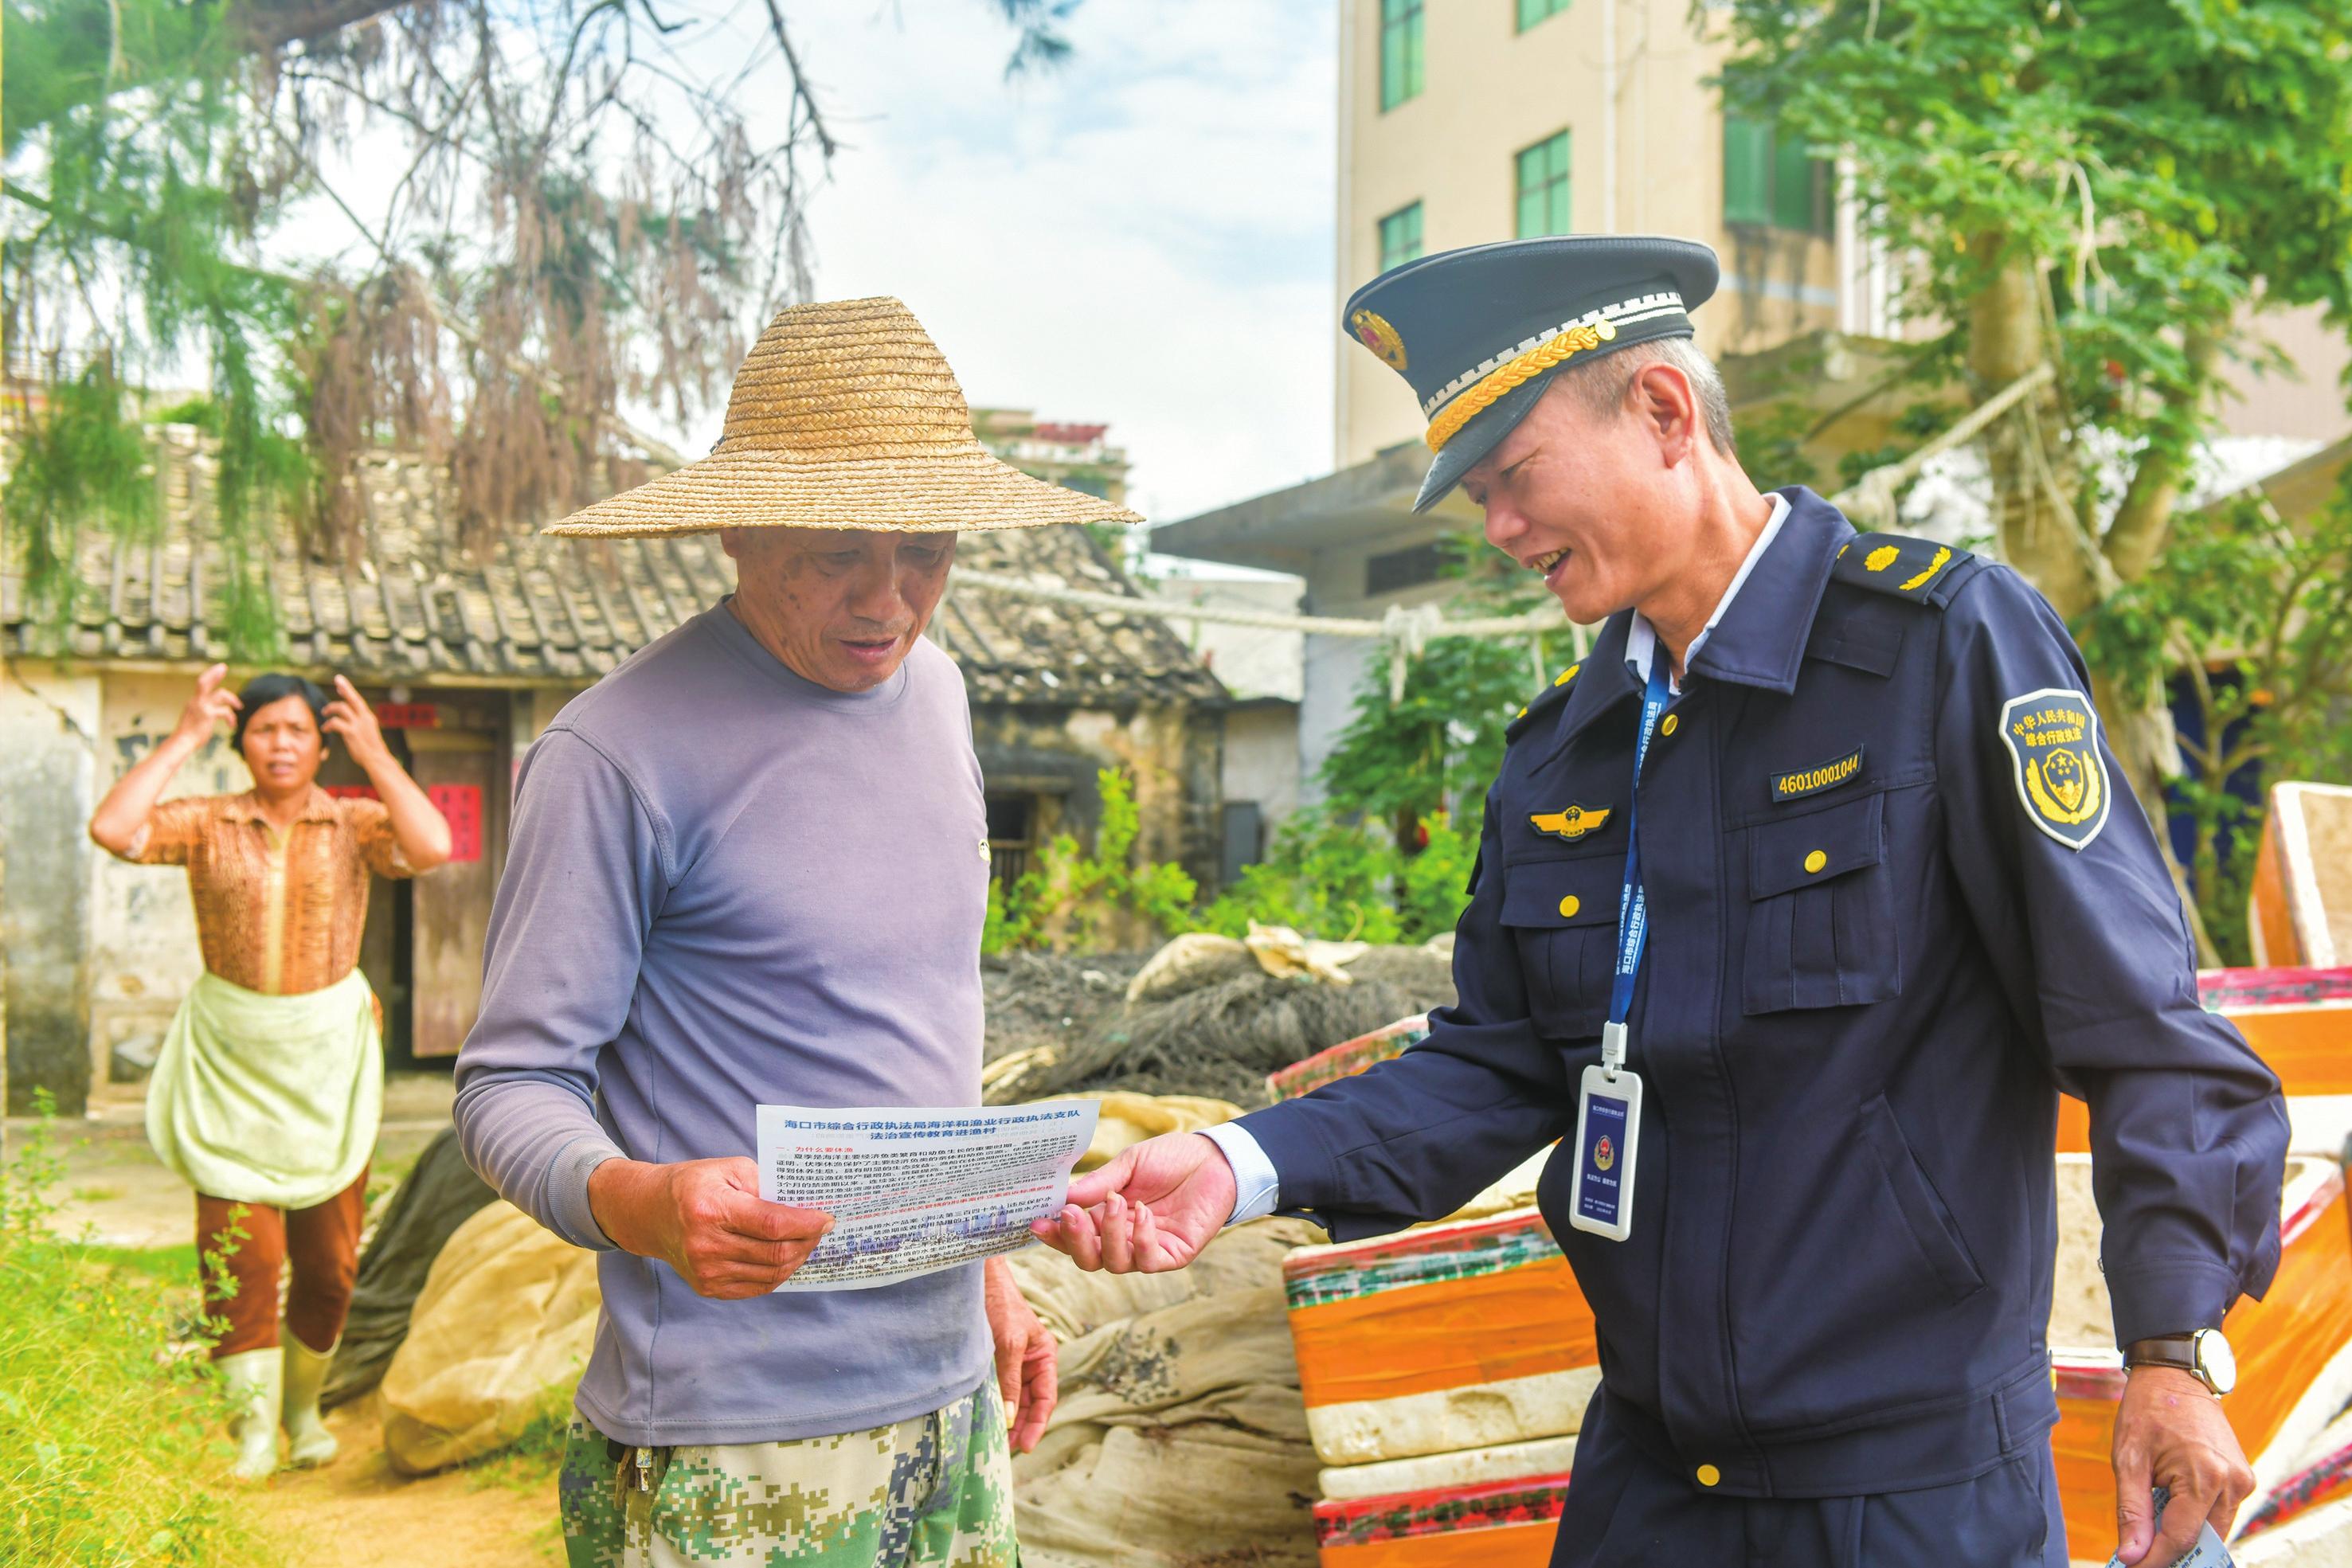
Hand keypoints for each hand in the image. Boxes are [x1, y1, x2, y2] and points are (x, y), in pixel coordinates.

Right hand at [172, 664, 240, 747]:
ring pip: (221, 694)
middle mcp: (196, 701)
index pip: (201, 684)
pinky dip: (231, 718)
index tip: (219, 669)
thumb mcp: (194, 719)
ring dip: (233, 699)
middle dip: (215, 673)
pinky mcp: (208, 715)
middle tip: (224, 667)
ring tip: (239, 707)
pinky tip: (232, 726)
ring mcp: (202, 707)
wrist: (182, 742)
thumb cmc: (189, 734)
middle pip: (205, 681)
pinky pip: (226, 711)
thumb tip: (211, 713)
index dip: (210, 675)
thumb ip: (202, 712)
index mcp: (193, 702)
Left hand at [322, 675, 390, 767]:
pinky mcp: (351, 732)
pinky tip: (325, 729)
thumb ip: (359, 726)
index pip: (358, 700)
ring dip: (330, 708)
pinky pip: (336, 723)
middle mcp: (364, 718)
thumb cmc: (371, 750)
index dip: (349, 691)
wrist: (377, 760)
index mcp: (368, 717)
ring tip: (324, 712)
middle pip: (353, 698)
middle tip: (337, 679)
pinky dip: (328, 724)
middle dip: (345, 687)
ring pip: (341, 708)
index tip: (340, 684)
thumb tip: (346, 722)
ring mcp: (358, 725)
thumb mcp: (367, 734)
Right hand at [586, 1157, 833, 1298]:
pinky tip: (787, 1256)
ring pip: (771, 1274)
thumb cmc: (694, 1185)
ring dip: (797, 1258)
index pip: (772, 1223)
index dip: (806, 1223)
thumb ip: (765, 1184)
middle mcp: (706, 1246)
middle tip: (821, 1229)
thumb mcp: (728, 1169)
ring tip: (806, 1241)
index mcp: (711, 1210)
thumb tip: (804, 1204)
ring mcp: (706, 1272)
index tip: (827, 1218)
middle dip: (807, 1241)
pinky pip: (757, 1286)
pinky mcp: (709, 1288)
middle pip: (775, 1253)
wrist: (650, 1214)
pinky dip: (779, 1273)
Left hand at [984, 1257, 1056, 1452]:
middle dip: (1021, 1426)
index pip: (1046, 1398)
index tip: (1026, 1446)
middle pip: (1029, 1403)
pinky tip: (986, 1418)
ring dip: (1007, 1418)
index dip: (1037, 1424)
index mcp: (1045, 1357)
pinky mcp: (995, 1361)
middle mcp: (1032, 1363)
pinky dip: (994, 1404)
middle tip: (1006, 1450)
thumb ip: (1009, 1380)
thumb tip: (1009, 1417)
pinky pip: (998, 1388)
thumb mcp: (1008, 1343)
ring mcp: (1013, 1363)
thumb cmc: (1001, 1304)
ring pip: (1013, 1399)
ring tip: (996, 1441)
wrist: (980, 1280)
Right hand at [1028, 1132, 1235, 1272]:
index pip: (1073, 1236)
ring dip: (1110, 1234)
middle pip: (1088, 1259)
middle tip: (1070, 1215)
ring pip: (1114, 1262)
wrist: (1215, 1158)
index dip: (1055, 1234)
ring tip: (1117, 1201)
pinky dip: (1140, 1238)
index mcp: (1106, 1218)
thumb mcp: (1130, 1163)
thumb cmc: (1171, 1158)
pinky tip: (1144, 1213)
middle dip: (1074, 1240)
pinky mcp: (1172, 1254)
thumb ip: (1099, 1182)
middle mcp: (1123, 1239)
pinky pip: (1147, 1259)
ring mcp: (1147, 1249)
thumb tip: (1064, 1196)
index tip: (1037, 1221)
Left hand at [2112, 1365, 2253, 1564]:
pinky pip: (2220, 1513)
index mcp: (2205, 1477)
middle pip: (2203, 1539)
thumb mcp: (2128, 1459)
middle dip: (2172, 1552)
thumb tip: (2131, 1555)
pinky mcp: (2242, 1478)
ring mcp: (2242, 1481)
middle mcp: (2232, 1483)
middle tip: (2140, 1554)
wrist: (2174, 1376)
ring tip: (2150, 1530)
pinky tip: (2169, 1509)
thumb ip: (2132, 1511)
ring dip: (2185, 1535)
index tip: (2132, 1567)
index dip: (2155, 1560)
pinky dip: (2196, 1518)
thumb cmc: (2146, 1412)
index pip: (2181, 1538)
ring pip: (2214, 1530)